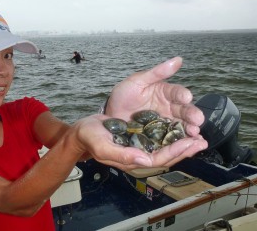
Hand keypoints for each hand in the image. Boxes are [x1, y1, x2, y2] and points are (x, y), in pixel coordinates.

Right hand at [74, 115, 206, 169]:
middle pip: (168, 155)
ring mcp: (141, 146)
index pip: (160, 159)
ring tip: (198, 136)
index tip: (192, 143)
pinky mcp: (140, 136)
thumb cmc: (91, 137)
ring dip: (183, 142)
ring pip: (166, 146)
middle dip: (186, 149)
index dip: (176, 152)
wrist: (84, 129)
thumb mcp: (102, 146)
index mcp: (133, 160)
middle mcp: (140, 155)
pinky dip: (172, 133)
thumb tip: (145, 160)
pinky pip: (160, 137)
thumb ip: (122, 155)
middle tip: (202, 141)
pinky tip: (181, 127)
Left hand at [106, 57, 203, 136]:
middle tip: (197, 120)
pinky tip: (188, 145)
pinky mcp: (160, 137)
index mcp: (165, 93)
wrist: (110, 115)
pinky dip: (180, 142)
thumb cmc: (123, 95)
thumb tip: (179, 59)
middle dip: (191, 115)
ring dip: (190, 130)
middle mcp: (169, 108)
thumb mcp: (137, 81)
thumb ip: (157, 72)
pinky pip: (171, 139)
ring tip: (196, 134)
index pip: (177, 93)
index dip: (182, 95)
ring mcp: (165, 123)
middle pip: (183, 111)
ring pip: (181, 126)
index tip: (187, 97)